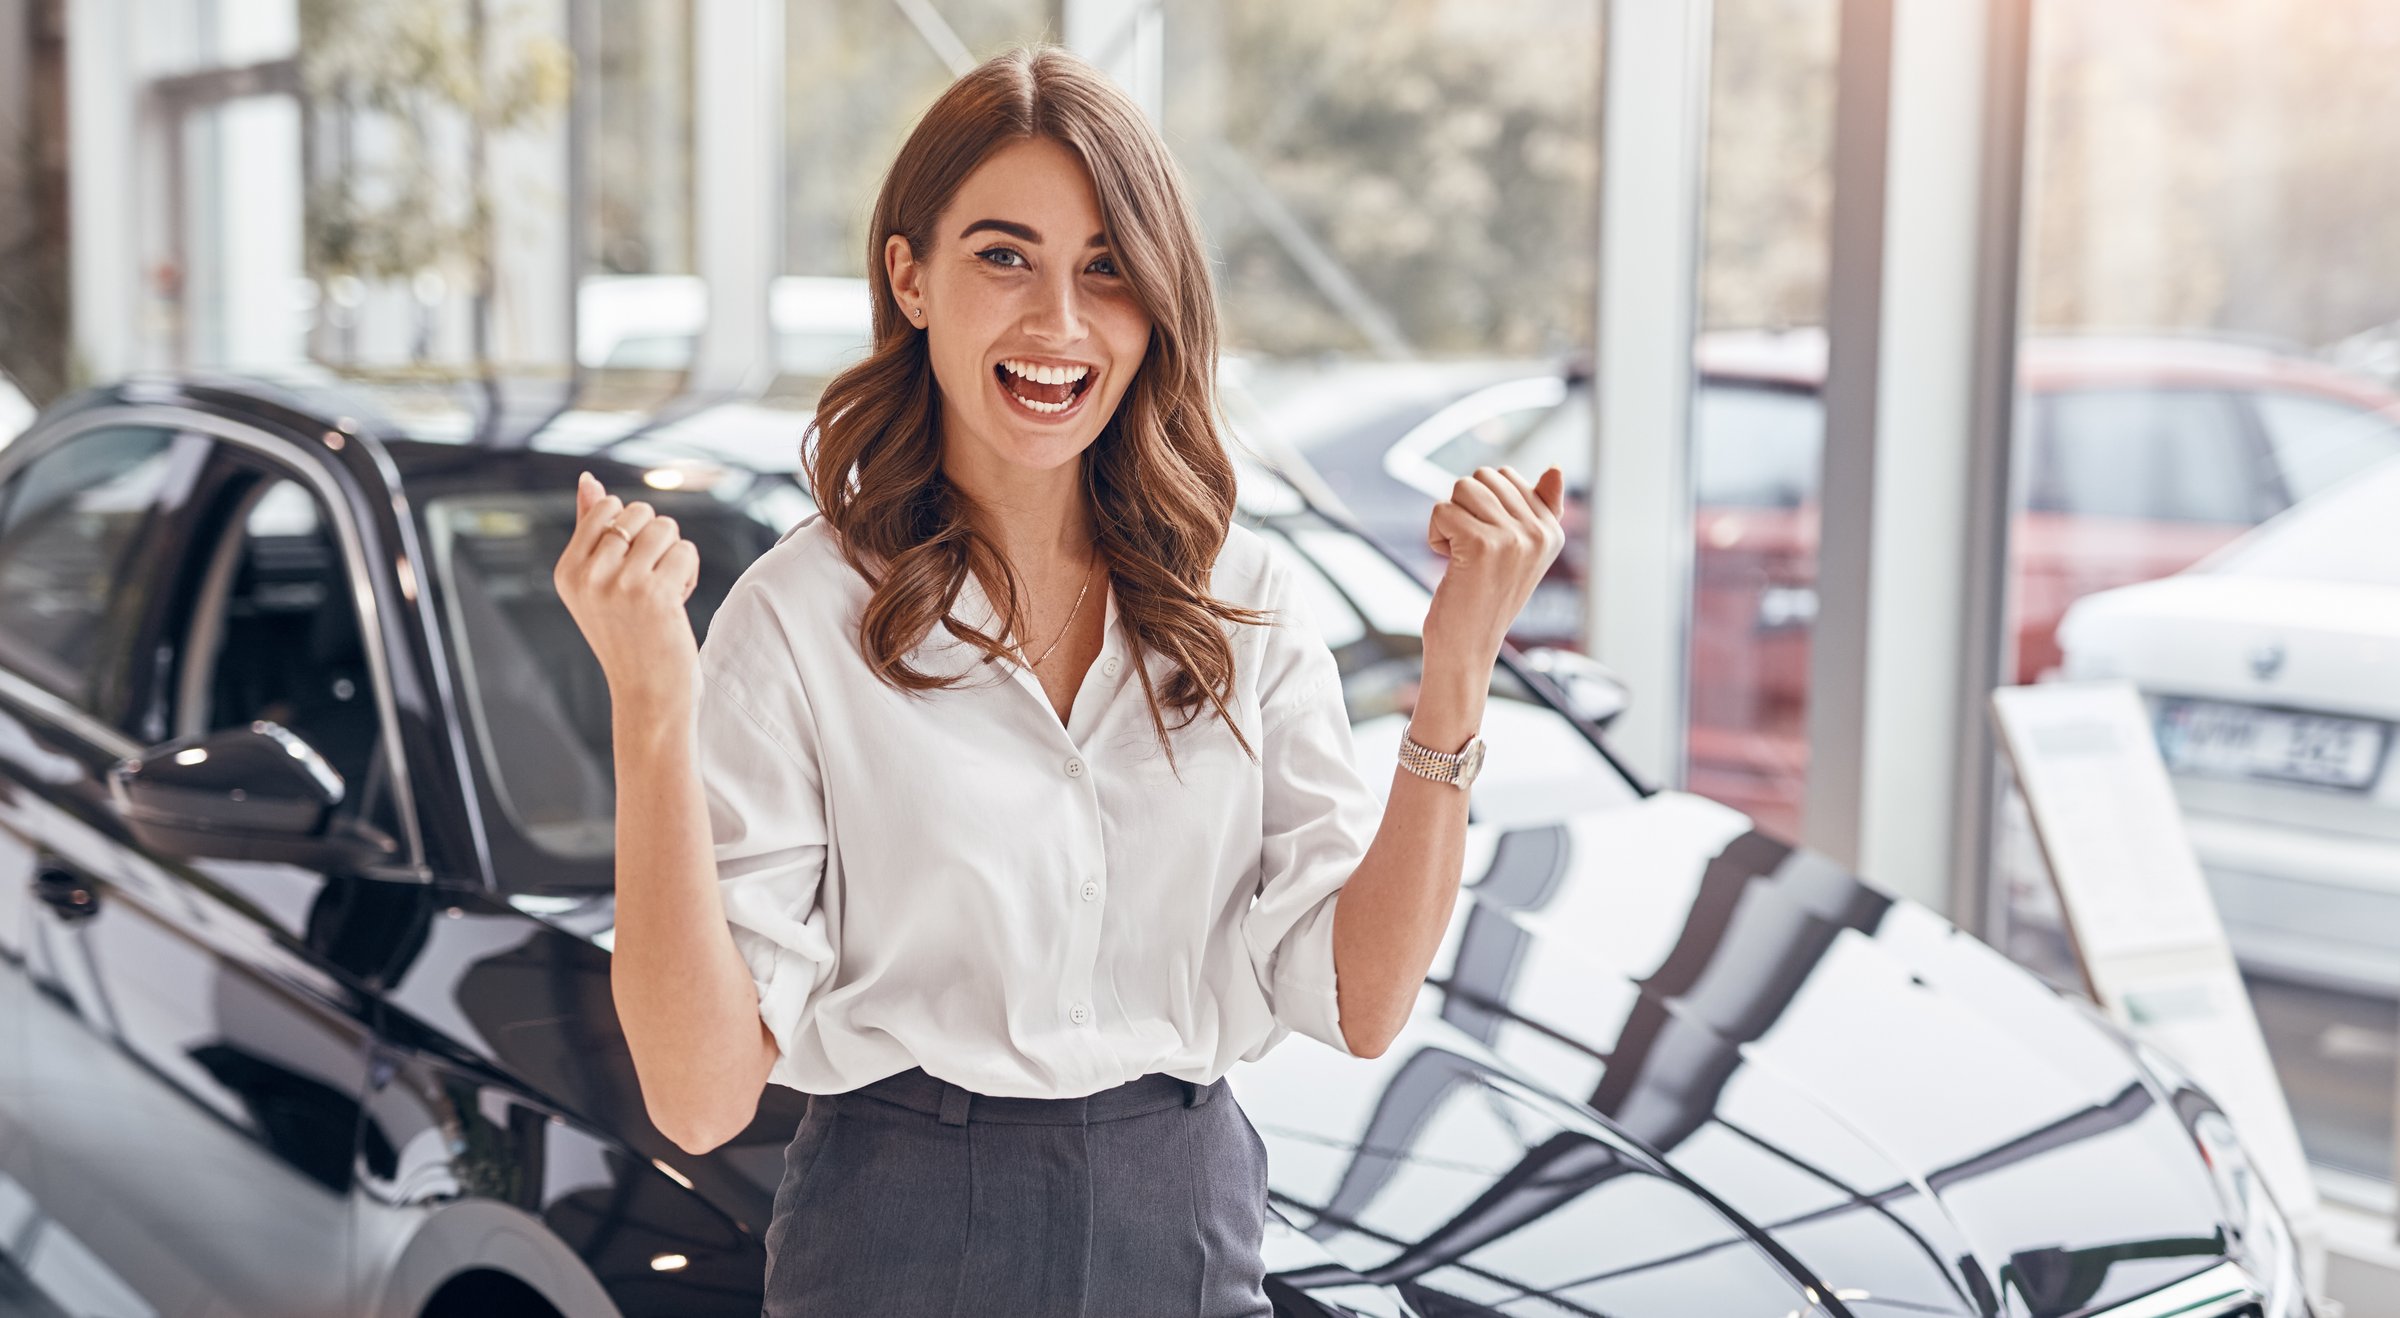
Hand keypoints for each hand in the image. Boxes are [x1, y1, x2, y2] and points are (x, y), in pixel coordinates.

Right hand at [554, 471, 702, 707]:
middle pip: (640, 513)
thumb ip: (591, 530)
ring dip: (674, 555)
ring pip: (665, 528)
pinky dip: (689, 572)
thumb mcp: (598, 584)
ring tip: (664, 591)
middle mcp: (587, 575)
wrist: (647, 692)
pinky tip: (677, 601)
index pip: (607, 507)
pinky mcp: (654, 593)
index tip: (631, 567)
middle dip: (656, 540)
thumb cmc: (628, 634)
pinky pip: (685, 551)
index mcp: (567, 571)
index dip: (633, 530)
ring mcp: (620, 584)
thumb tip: (588, 480)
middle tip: (650, 581)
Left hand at [1422, 465, 1567, 666]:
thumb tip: (1556, 467)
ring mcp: (1513, 537)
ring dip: (1449, 521)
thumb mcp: (1520, 553)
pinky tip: (1449, 563)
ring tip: (1461, 556)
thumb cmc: (1486, 599)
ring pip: (1461, 488)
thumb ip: (1538, 510)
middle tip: (1471, 551)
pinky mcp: (1482, 544)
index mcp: (1552, 530)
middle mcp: (1539, 532)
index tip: (1489, 545)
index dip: (1482, 504)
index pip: (1507, 475)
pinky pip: (1441, 510)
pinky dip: (1434, 536)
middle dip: (1463, 508)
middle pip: (1483, 476)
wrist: (1467, 648)